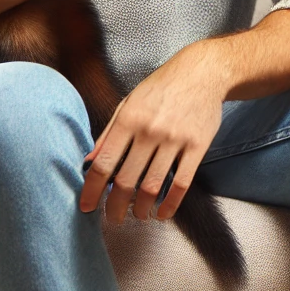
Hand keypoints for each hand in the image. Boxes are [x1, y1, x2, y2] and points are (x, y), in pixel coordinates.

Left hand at [80, 42, 227, 222]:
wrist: (202, 72)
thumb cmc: (161, 87)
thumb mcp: (128, 103)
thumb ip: (108, 133)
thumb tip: (88, 161)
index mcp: (128, 120)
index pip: (104, 163)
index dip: (92, 190)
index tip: (87, 206)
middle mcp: (150, 131)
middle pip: (126, 180)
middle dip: (115, 206)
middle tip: (113, 218)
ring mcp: (175, 139)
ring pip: (153, 186)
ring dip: (142, 208)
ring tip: (138, 215)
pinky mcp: (198, 146)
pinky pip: (182, 182)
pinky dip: (171, 204)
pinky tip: (163, 213)